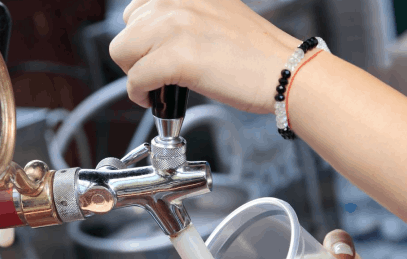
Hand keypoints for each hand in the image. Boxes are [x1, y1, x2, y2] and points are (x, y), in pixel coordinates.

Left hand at [109, 0, 300, 113]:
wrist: (285, 71)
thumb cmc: (257, 53)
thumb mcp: (216, 15)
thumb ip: (185, 17)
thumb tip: (155, 37)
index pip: (136, 9)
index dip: (142, 39)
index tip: (155, 55)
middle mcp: (176, 0)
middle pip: (124, 32)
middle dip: (136, 58)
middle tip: (158, 76)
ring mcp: (175, 26)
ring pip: (122, 53)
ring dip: (135, 75)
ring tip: (157, 88)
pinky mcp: (177, 57)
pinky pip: (135, 79)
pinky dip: (142, 96)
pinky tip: (159, 100)